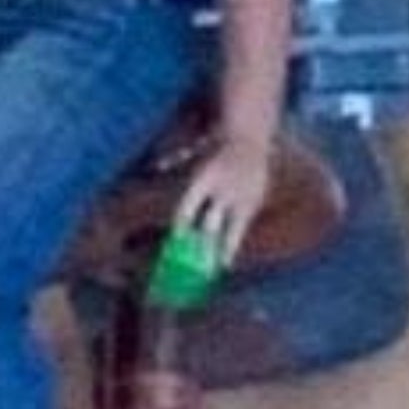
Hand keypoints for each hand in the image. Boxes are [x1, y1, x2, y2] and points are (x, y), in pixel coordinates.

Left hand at [174, 132, 272, 266]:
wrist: (250, 137)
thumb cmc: (215, 148)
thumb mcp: (194, 151)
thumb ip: (174, 160)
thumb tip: (155, 167)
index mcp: (204, 178)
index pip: (190, 206)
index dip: (183, 224)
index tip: (176, 241)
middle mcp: (222, 190)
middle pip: (209, 223)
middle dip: (201, 245)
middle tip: (190, 266)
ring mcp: (239, 198)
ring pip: (229, 230)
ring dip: (219, 250)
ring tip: (211, 271)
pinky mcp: (252, 203)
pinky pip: (240, 229)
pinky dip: (231, 245)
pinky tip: (224, 263)